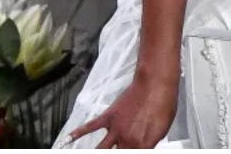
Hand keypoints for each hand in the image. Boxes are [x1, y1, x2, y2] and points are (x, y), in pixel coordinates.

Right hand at [64, 72, 178, 148]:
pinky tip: (66, 140)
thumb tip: (144, 148)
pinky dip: (77, 134)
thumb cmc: (163, 103)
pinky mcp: (109, 116)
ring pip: (100, 149)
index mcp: (142, 145)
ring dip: (94, 153)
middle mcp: (127, 140)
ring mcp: (116, 129)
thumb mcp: (162, 130)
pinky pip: (90, 127)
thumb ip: (149, 143)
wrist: (156, 83)